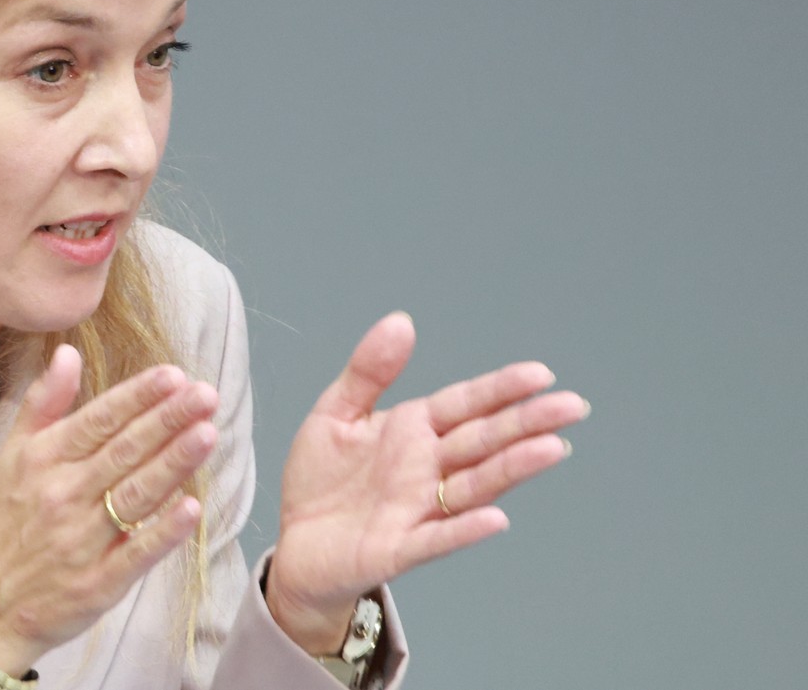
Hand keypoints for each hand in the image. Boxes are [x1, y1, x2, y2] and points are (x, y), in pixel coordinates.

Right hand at [0, 345, 220, 673]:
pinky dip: (163, 531)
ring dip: (174, 463)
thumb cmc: (2, 526)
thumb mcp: (11, 456)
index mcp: (42, 461)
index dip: (138, 396)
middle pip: (124, 451)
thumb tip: (68, 353)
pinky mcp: (97, 584)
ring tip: (208, 434)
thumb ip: (43, 403)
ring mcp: (81, 541)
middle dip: (168, 420)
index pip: (98, 419)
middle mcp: (62, 496)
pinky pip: (135, 553)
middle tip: (206, 395)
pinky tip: (192, 508)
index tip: (174, 375)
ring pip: (135, 494)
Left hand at [264, 312, 589, 652]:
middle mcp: (426, 468)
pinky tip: (495, 518)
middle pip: (483, 441)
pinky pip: (437, 538)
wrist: (295, 542)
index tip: (541, 374)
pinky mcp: (399, 548)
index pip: (466, 404)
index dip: (500, 389)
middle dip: (527, 423)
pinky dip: (464, 529)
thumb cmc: (321, 480)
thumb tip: (401, 321)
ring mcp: (418, 509)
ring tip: (552, 448)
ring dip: (512, 469)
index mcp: (414, 431)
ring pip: (474, 485)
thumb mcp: (337, 412)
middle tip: (573, 406)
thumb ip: (368, 370)